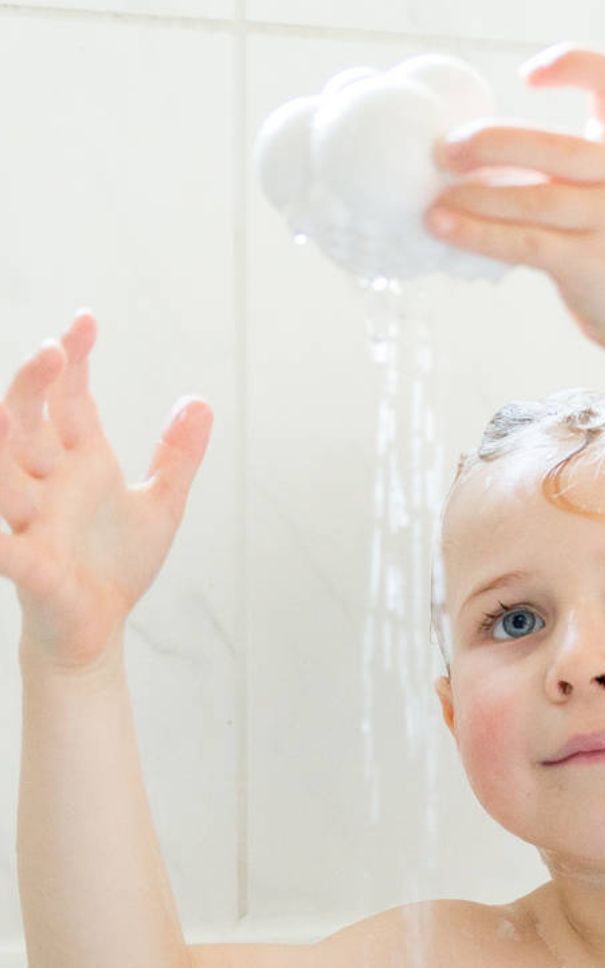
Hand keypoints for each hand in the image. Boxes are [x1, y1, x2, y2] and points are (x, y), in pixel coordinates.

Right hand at [0, 311, 212, 671]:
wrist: (100, 627)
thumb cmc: (119, 564)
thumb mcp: (162, 505)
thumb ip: (178, 456)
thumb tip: (200, 400)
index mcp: (81, 465)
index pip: (69, 402)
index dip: (74, 362)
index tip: (84, 320)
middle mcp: (49, 485)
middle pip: (28, 424)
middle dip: (35, 385)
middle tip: (55, 349)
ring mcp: (34, 523)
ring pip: (3, 473)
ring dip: (1, 436)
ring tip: (11, 400)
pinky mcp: (31, 566)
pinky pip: (4, 546)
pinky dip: (0, 539)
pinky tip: (1, 532)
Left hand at [425, 42, 604, 360]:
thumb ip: (568, 179)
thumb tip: (477, 170)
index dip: (574, 64)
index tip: (527, 78)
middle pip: (551, 144)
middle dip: (489, 144)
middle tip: (444, 151)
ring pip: (531, 198)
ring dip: (473, 198)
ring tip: (434, 202)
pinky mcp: (592, 264)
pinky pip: (523, 242)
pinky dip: (477, 234)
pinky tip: (444, 229)